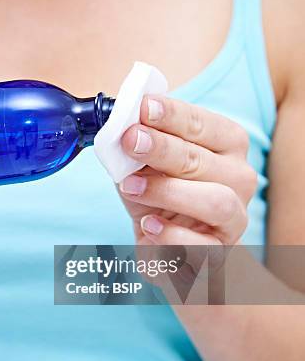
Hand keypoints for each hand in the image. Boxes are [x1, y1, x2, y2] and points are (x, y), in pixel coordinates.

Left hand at [119, 95, 256, 245]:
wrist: (169, 248)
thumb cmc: (159, 196)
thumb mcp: (144, 166)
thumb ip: (138, 146)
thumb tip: (121, 125)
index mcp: (226, 146)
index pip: (203, 124)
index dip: (173, 115)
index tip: (144, 107)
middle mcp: (239, 179)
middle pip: (203, 160)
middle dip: (163, 148)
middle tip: (131, 140)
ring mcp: (234, 219)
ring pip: (215, 200)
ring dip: (168, 191)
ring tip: (130, 186)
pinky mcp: (220, 253)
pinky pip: (203, 246)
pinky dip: (172, 235)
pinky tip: (148, 224)